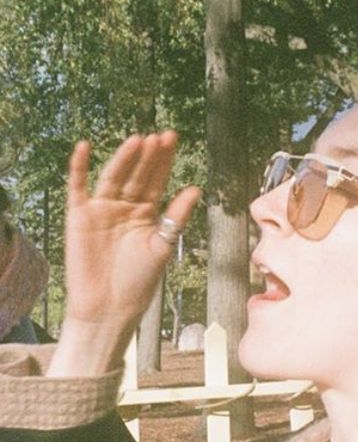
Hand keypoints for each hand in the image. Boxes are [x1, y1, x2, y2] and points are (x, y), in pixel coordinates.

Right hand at [48, 132, 200, 375]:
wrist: (109, 305)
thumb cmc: (138, 281)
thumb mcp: (162, 245)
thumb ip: (175, 217)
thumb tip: (196, 188)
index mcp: (146, 213)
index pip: (157, 180)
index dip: (164, 161)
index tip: (172, 137)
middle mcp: (124, 207)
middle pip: (137, 175)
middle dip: (149, 156)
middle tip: (161, 136)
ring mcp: (101, 209)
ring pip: (113, 177)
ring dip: (124, 158)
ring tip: (138, 140)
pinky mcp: (78, 215)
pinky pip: (78, 186)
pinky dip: (79, 167)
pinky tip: (85, 147)